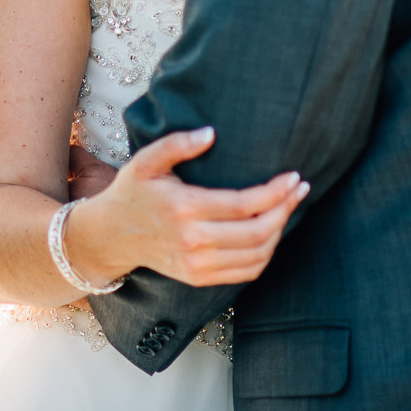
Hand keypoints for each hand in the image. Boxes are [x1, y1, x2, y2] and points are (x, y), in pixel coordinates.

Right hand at [63, 127, 307, 289]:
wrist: (111, 236)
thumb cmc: (132, 192)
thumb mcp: (146, 161)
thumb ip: (177, 144)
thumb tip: (211, 133)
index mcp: (184, 208)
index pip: (244, 204)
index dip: (275, 191)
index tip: (294, 177)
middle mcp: (193, 241)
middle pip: (257, 231)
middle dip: (285, 209)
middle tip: (299, 189)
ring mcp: (197, 264)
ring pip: (257, 255)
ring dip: (280, 231)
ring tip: (287, 207)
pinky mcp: (199, 277)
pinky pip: (247, 272)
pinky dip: (266, 254)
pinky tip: (271, 233)